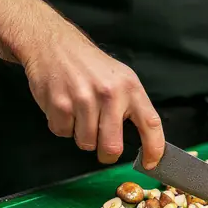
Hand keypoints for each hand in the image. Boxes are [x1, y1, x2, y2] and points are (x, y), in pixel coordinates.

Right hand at [22, 27, 164, 168]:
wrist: (53, 44)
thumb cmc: (90, 66)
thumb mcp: (121, 79)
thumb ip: (132, 107)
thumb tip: (144, 142)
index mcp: (130, 88)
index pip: (150, 124)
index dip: (153, 149)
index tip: (150, 163)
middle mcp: (109, 93)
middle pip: (112, 146)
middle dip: (107, 154)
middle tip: (104, 149)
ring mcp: (83, 99)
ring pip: (85, 143)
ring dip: (82, 136)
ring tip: (80, 114)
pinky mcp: (59, 104)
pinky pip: (63, 133)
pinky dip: (63, 126)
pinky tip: (65, 107)